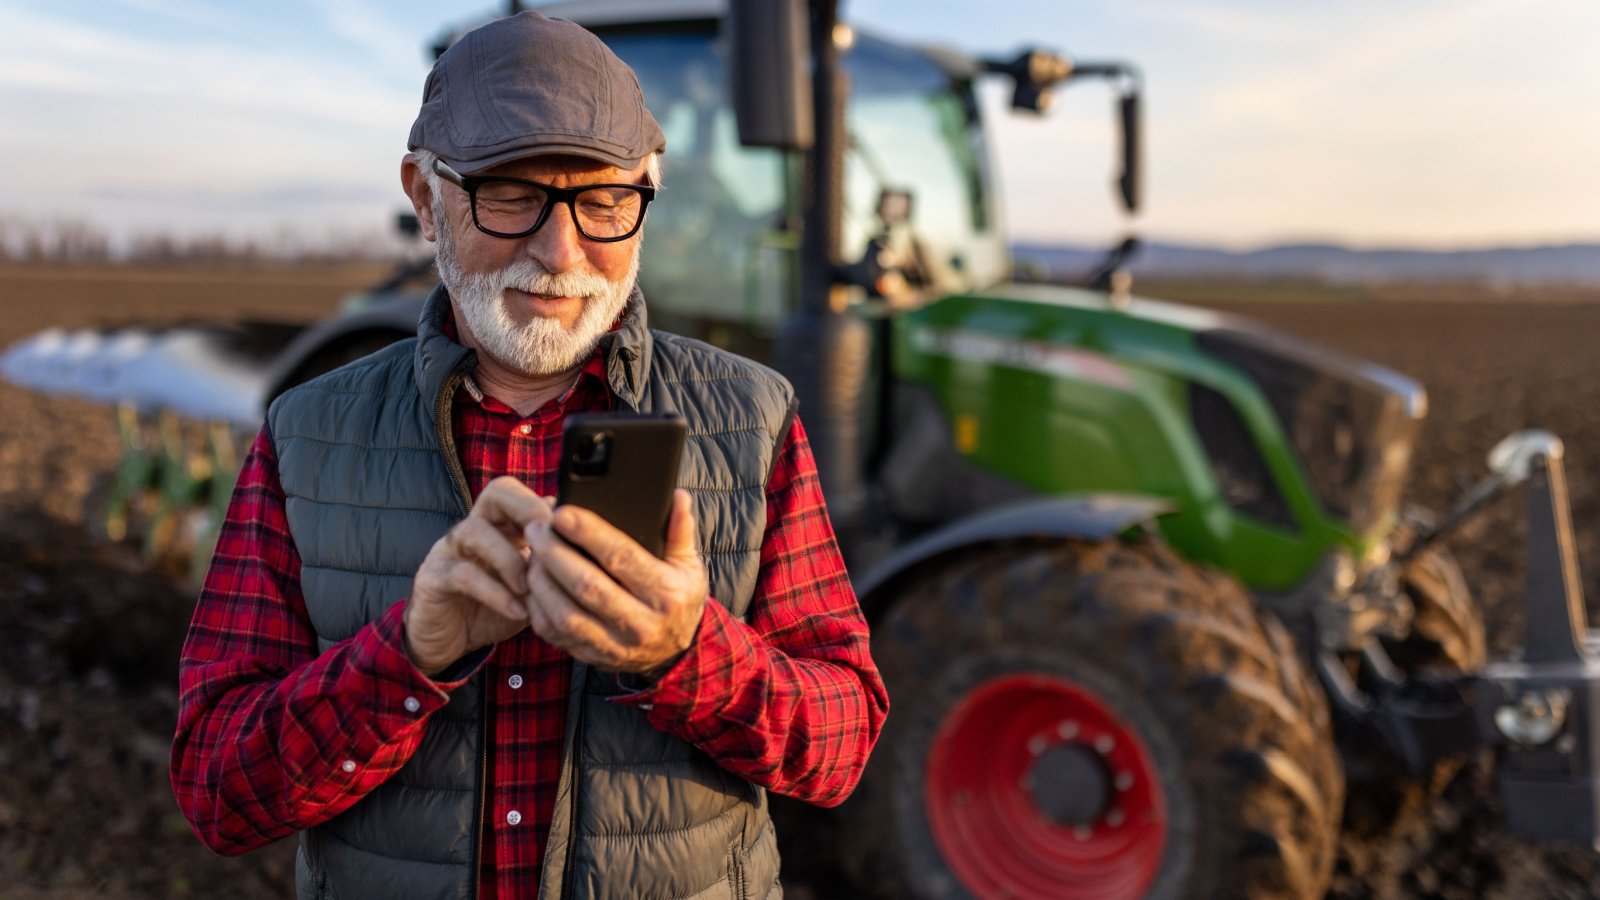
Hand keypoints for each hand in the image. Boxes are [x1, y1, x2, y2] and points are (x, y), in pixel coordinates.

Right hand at [405, 476, 550, 676]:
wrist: (448, 642)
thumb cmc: (493, 609)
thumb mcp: (531, 588)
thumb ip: (550, 566)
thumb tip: (584, 543)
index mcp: (499, 525)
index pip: (521, 493)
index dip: (546, 505)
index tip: (570, 533)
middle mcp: (473, 528)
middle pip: (497, 492)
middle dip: (528, 510)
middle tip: (549, 542)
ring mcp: (449, 549)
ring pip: (475, 530)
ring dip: (510, 559)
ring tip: (531, 588)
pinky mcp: (433, 578)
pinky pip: (463, 574)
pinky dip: (496, 593)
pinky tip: (518, 610)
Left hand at [523, 489, 708, 673]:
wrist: (675, 653)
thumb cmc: (678, 599)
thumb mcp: (689, 565)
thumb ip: (680, 530)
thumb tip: (677, 496)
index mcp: (665, 594)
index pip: (622, 558)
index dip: (589, 533)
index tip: (562, 513)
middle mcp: (640, 623)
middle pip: (586, 585)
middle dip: (554, 553)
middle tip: (536, 527)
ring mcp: (614, 645)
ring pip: (565, 613)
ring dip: (541, 581)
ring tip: (531, 553)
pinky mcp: (591, 656)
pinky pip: (555, 633)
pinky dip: (538, 607)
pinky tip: (533, 583)